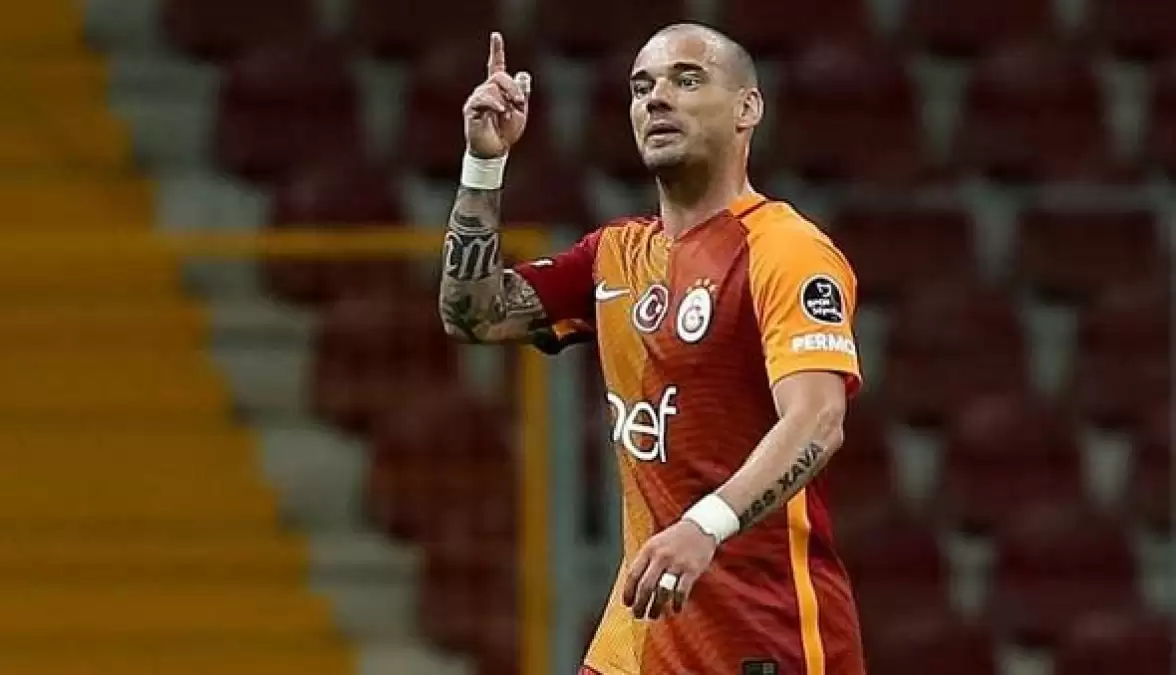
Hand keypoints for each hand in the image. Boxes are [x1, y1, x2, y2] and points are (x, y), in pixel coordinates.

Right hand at [463, 32, 530, 158]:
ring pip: (492, 86)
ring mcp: (477, 99)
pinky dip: (495, 103)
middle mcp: (485, 91)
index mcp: (498, 89)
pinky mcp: (471, 109)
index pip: (496, 65)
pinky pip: (483, 98)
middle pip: (499, 76)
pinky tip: (501, 111)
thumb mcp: (520, 111)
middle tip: (520, 103)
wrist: (496, 150)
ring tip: (508, 113)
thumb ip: (522, 93)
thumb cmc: (506, 133)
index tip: (496, 35)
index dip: (496, 50)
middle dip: (512, 88)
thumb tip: (523, 73)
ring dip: (505, 98)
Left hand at [622, 520, 717, 620]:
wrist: (700, 527)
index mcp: (649, 549)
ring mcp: (677, 563)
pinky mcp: (692, 570)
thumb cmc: (675, 538)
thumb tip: (634, 586)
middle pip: (646, 586)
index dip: (628, 592)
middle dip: (640, 604)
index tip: (627, 604)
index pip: (633, 574)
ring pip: (662, 592)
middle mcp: (661, 556)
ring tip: (653, 615)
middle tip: (637, 615)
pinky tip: (675, 609)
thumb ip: (645, 561)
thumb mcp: (655, 543)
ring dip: (656, 607)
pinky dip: (677, 603)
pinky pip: (681, 592)